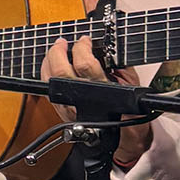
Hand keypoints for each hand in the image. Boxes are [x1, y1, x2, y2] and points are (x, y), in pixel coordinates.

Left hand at [40, 37, 151, 166]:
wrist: (121, 140)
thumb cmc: (128, 115)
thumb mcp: (132, 86)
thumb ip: (119, 66)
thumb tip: (106, 49)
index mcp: (102, 92)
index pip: (85, 64)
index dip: (82, 47)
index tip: (85, 40)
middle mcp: (81, 100)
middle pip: (60, 71)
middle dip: (58, 51)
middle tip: (62, 42)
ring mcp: (68, 107)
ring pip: (48, 80)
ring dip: (48, 61)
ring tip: (55, 50)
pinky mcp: (61, 111)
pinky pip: (47, 89)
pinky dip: (46, 74)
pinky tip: (51, 66)